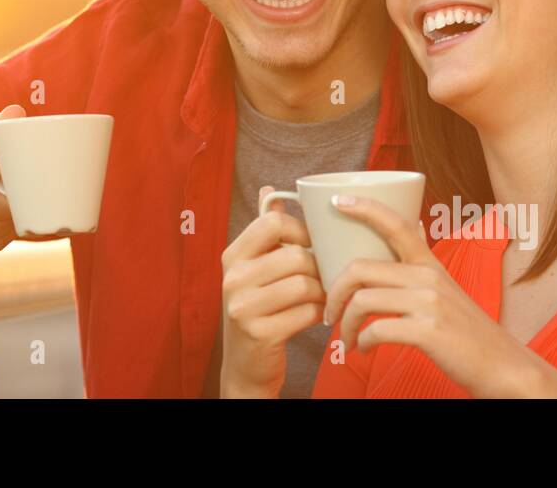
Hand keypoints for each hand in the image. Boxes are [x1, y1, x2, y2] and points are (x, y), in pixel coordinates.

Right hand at [218, 185, 325, 397]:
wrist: (246, 365)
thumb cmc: (258, 309)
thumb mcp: (253, 269)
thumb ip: (264, 232)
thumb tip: (270, 190)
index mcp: (232, 256)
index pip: (273, 222)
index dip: (302, 230)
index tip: (313, 243)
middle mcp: (232, 278)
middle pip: (295, 254)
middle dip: (318, 265)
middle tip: (324, 275)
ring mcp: (243, 307)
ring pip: (304, 283)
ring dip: (322, 291)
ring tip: (323, 295)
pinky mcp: (260, 333)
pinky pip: (307, 312)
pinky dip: (320, 313)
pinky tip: (318, 315)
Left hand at [322, 194, 556, 397]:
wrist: (503, 367)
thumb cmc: (466, 333)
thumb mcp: (445, 291)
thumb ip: (417, 272)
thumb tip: (392, 249)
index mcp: (429, 264)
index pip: (395, 223)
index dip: (364, 208)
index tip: (336, 201)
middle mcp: (428, 277)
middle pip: (359, 268)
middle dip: (333, 292)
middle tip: (329, 312)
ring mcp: (428, 303)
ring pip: (362, 301)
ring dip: (345, 324)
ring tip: (346, 340)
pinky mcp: (428, 332)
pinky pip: (376, 330)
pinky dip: (362, 342)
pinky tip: (364, 349)